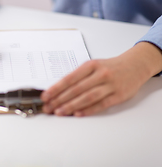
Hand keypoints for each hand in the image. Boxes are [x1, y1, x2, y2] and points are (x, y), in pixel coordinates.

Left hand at [41, 42, 161, 116]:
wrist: (135, 65)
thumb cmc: (109, 67)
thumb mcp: (93, 66)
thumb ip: (78, 76)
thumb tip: (58, 90)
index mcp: (91, 65)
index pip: (70, 78)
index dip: (56, 88)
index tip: (46, 96)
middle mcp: (100, 74)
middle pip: (76, 89)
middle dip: (60, 99)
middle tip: (48, 107)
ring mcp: (110, 85)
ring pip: (87, 97)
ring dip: (71, 106)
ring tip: (59, 112)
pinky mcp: (119, 95)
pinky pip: (101, 104)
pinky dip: (88, 110)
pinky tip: (78, 114)